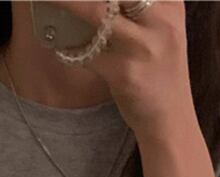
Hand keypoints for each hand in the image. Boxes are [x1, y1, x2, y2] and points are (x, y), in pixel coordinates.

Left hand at [51, 0, 194, 141]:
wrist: (170, 121)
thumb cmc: (160, 72)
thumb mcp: (162, 29)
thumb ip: (140, 5)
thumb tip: (99, 1)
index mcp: (171, 3)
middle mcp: (161, 20)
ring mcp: (143, 47)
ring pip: (94, 12)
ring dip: (65, 2)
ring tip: (47, 0)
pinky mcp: (124, 73)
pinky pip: (85, 50)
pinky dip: (67, 44)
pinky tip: (57, 40)